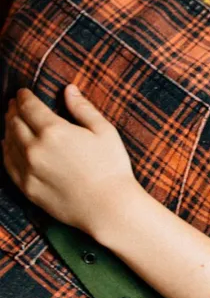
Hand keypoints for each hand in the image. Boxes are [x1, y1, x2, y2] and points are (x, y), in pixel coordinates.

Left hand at [2, 85, 136, 234]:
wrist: (108, 207)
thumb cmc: (111, 167)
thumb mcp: (104, 131)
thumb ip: (83, 108)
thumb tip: (69, 89)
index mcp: (54, 130)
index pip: (29, 107)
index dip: (24, 96)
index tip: (22, 92)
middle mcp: (35, 148)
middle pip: (15, 122)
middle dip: (13, 110)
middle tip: (14, 103)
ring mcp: (28, 170)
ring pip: (9, 142)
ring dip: (8, 127)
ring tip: (11, 120)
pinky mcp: (27, 188)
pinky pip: (8, 164)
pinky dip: (5, 150)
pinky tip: (6, 145)